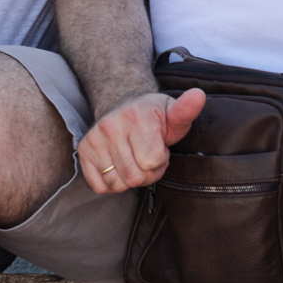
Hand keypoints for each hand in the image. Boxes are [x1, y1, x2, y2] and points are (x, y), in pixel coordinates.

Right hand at [79, 87, 206, 193]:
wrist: (123, 103)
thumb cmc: (153, 114)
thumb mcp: (173, 112)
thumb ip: (186, 110)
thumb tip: (198, 95)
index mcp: (137, 117)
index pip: (153, 162)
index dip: (161, 161)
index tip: (160, 148)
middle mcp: (111, 127)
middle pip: (135, 177)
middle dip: (148, 174)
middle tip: (148, 157)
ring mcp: (95, 140)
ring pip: (117, 184)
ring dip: (131, 180)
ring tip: (135, 161)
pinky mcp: (84, 152)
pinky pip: (99, 187)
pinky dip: (112, 184)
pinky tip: (120, 167)